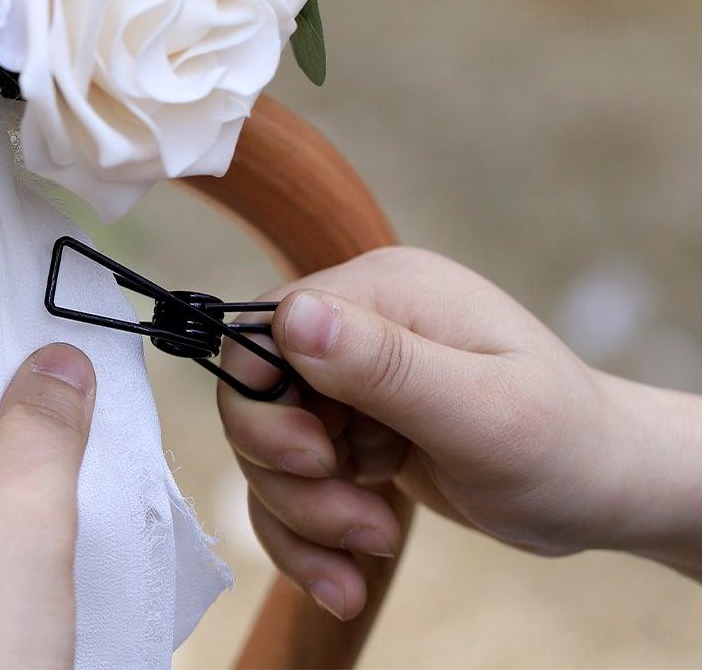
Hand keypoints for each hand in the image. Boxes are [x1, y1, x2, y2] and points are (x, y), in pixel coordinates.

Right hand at [219, 246, 701, 620]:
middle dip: (291, 475)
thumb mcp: (479, 411)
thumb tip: (293, 316)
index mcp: (386, 289)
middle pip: (257, 395)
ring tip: (372, 547)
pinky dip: (312, 536)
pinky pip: (297, 483)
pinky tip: (348, 574)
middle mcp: (362, 323)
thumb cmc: (562, 443)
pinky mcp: (357, 428)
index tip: (320, 462)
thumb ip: (385, 365)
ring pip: (271, 449)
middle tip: (356, 521)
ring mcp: (357, 378)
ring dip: (306, 516)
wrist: (605, 488)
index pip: (267, 329)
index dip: (268, 405)